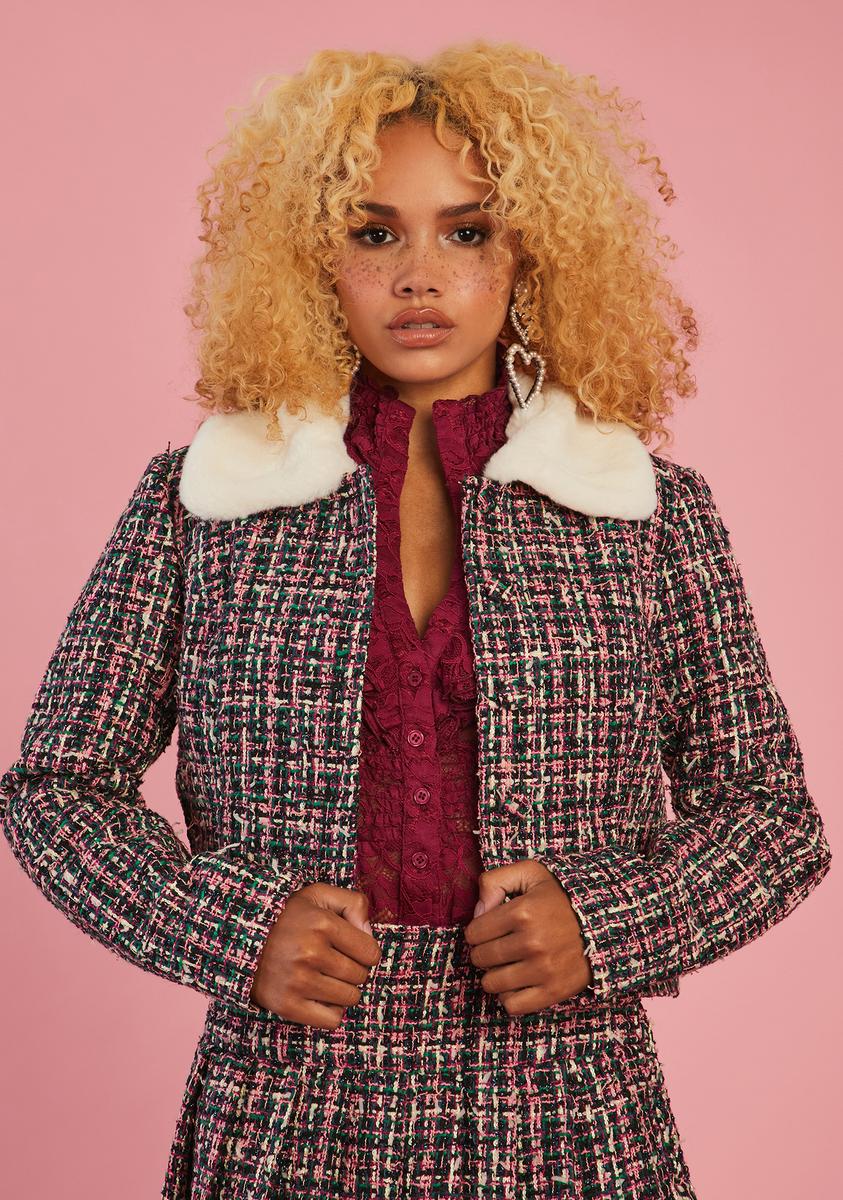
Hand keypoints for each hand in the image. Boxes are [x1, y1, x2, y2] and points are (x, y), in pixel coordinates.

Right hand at [249, 883, 380, 1028]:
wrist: (239, 936)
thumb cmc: (286, 915)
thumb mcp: (318, 895)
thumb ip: (353, 903)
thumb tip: (370, 934)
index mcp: (322, 924)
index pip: (371, 953)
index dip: (365, 951)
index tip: (350, 948)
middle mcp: (311, 953)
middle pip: (361, 977)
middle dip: (353, 969)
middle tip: (333, 961)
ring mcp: (298, 981)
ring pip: (350, 999)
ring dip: (342, 990)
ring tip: (324, 977)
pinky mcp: (286, 1005)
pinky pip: (332, 1021)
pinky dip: (331, 1012)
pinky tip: (319, 997)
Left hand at [463, 859, 593, 1014]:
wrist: (604, 922)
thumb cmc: (561, 897)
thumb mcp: (530, 874)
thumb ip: (494, 881)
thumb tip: (477, 913)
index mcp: (522, 912)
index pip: (473, 933)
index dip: (477, 931)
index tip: (489, 930)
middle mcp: (531, 943)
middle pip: (480, 958)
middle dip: (483, 952)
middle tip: (498, 946)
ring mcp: (543, 970)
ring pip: (491, 984)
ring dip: (493, 975)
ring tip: (506, 964)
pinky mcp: (553, 991)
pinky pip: (512, 1005)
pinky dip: (508, 996)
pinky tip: (516, 982)